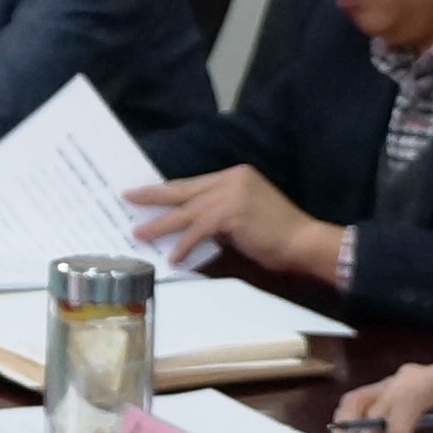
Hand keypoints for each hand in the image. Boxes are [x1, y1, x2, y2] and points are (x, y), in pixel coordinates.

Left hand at [124, 164, 334, 282]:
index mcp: (235, 176)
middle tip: (127, 198)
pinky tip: (172, 257)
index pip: (193, 184)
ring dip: (160, 225)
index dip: (167, 190)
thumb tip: (188, 226)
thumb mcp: (243, 217)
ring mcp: (232, 194)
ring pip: (186, 211)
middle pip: (183, 190)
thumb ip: (217, 215)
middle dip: (153, 196)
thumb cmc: (276, 235)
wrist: (304, 241)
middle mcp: (232, 179)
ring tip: (138, 233)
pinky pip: (198, 230)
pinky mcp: (232, 214)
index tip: (145, 193)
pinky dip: (184, 245)